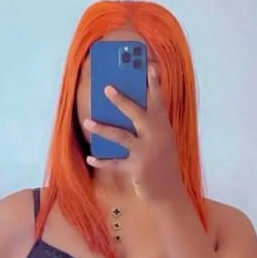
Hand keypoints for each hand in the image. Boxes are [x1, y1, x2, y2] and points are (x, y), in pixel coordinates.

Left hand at [84, 63, 183, 203]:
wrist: (169, 192)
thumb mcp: (158, 140)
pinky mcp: (138, 169)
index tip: (149, 65)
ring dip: (102, 129)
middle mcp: (157, 136)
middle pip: (137, 114)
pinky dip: (101, 161)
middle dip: (122, 100)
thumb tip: (119, 110)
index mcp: (163, 126)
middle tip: (107, 87)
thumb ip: (146, 125)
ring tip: (88, 121)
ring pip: (121, 137)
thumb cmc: (160, 161)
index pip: (158, 101)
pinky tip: (90, 156)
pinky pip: (115, 163)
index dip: (154, 83)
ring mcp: (147, 153)